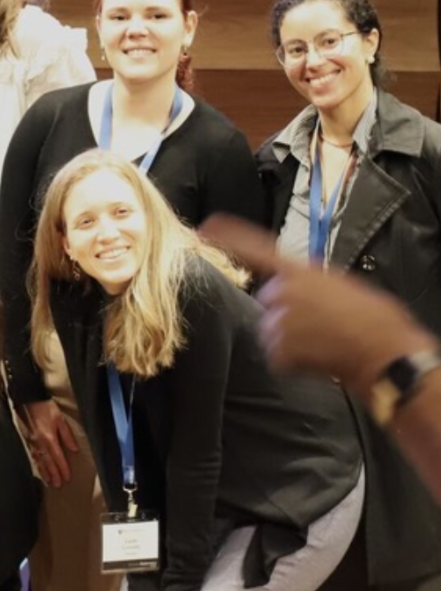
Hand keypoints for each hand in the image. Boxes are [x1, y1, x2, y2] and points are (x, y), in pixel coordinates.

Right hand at [20, 399, 78, 487]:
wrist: (29, 400)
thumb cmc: (45, 408)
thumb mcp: (60, 420)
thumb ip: (67, 436)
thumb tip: (74, 449)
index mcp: (49, 438)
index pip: (58, 457)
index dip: (63, 468)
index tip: (67, 478)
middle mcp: (40, 442)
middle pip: (48, 462)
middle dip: (53, 474)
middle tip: (58, 484)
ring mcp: (32, 442)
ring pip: (39, 460)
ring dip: (45, 472)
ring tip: (49, 481)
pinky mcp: (28, 439)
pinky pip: (33, 455)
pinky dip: (37, 463)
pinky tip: (39, 467)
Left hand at [204, 215, 435, 398]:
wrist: (386, 353)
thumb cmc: (375, 319)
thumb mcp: (343, 285)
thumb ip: (312, 283)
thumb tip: (302, 289)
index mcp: (299, 270)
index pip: (256, 248)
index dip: (228, 238)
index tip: (204, 228)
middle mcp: (281, 291)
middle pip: (270, 301)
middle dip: (290, 313)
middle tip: (324, 323)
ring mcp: (277, 321)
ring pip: (275, 331)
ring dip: (294, 339)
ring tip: (327, 342)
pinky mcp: (276, 349)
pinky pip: (279, 356)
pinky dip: (296, 362)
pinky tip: (321, 358)